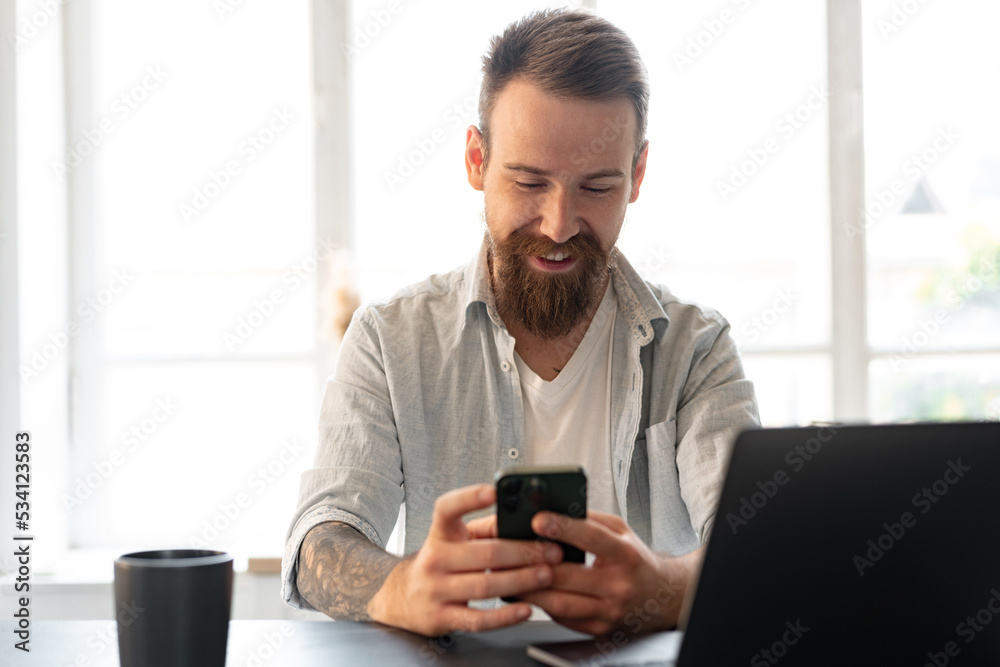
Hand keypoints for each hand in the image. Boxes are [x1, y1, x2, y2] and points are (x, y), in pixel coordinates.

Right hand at [367, 484, 561, 635]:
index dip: (469, 497)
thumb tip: (526, 522)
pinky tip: (526, 609)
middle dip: (523, 552)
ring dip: (521, 580)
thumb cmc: (441, 563)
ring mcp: (436, 590)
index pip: (447, 508)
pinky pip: (478, 619)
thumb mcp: (453, 540)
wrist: (402, 598)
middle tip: (552, 550)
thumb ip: (486, 530)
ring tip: (547, 575)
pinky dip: (504, 616)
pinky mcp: (442, 617)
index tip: (495, 490)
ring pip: (485, 585)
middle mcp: (435, 559)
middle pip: (484, 553)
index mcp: (439, 533)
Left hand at [517, 510, 701, 635]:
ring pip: (560, 602)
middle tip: (511, 549)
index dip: (563, 527)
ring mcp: (608, 611)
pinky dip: (540, 605)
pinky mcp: (598, 628)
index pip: (592, 538)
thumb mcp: (620, 532)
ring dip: (530, 588)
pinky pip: (562, 618)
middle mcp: (619, 586)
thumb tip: (556, 508)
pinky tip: (526, 592)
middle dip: (535, 561)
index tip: (538, 518)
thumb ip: (590, 520)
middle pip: (569, 575)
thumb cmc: (635, 560)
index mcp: (625, 556)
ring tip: (510, 573)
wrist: (659, 595)